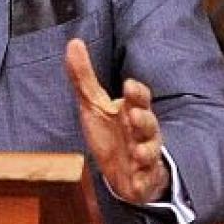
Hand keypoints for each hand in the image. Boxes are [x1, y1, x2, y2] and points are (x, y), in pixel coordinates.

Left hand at [64, 38, 169, 204]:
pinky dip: (143, 181)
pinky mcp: (143, 179)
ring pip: (150, 152)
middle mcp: (142, 132)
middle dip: (144, 120)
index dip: (137, 93)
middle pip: (148, 123)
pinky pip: (146, 180)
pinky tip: (138, 181)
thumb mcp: (93, 104)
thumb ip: (84, 76)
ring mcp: (144, 156)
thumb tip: (73, 42)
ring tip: (138, 152)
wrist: (123, 171)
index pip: (140, 98)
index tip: (129, 85)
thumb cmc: (111, 131)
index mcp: (132, 111)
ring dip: (145, 151)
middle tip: (134, 116)